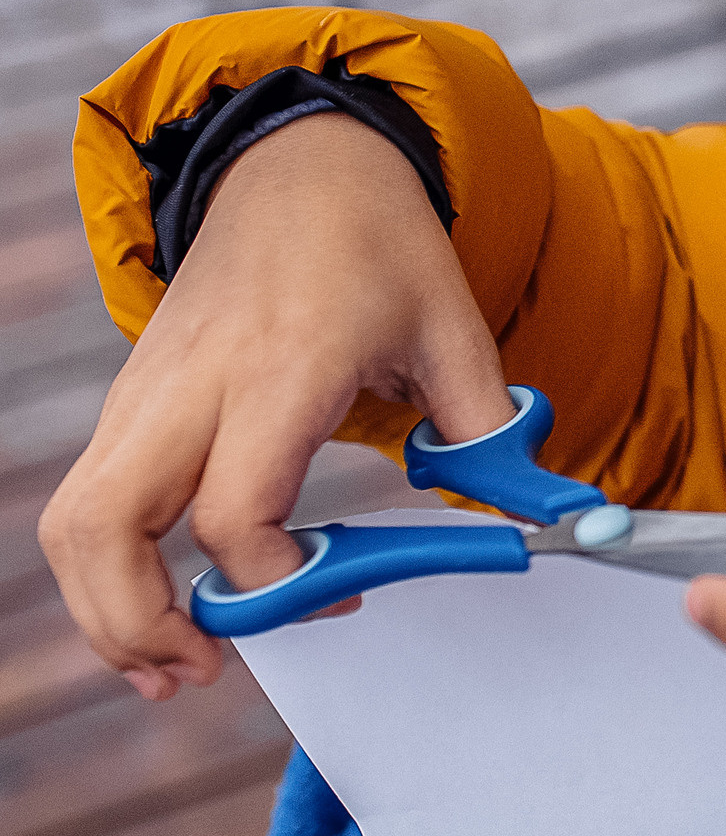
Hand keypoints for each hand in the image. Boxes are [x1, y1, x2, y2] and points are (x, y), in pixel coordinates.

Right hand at [40, 113, 515, 699]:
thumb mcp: (455, 326)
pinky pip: (86, 500)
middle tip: (204, 671)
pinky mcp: (130, 400)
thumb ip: (489, 430)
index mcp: (280, 367)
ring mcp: (145, 391)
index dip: (277, 579)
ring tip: (172, 664)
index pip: (233, 508)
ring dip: (104, 610)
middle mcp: (192, 383)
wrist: (299, 163)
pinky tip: (162, 607)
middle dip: (136, 621)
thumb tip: (541, 514)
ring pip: (74, 521)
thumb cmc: (379, 245)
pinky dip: (103, 568)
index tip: (343, 592)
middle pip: (105, 526)